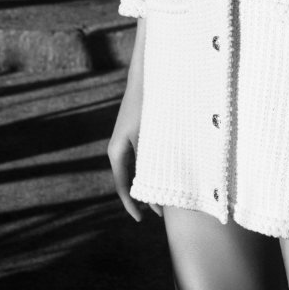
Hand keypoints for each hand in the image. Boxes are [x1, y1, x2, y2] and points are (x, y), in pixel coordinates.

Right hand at [107, 20, 161, 220]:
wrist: (148, 70)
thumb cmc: (153, 101)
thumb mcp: (156, 134)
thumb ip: (159, 159)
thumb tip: (169, 184)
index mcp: (118, 150)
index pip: (123, 186)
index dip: (132, 205)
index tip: (143, 219)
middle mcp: (119, 146)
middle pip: (130, 179)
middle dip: (146, 196)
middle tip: (164, 213)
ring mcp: (127, 138)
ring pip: (137, 168)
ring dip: (151, 181)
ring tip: (170, 196)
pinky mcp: (136, 130)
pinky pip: (142, 156)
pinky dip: (153, 167)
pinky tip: (171, 170)